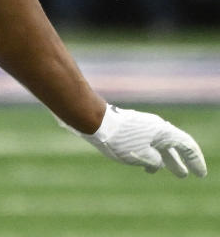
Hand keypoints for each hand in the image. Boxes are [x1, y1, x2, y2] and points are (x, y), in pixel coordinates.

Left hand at [70, 104, 206, 177]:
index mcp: (163, 131)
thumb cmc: (119, 139)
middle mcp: (156, 127)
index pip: (187, 146)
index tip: (200, 174)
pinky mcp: (131, 128)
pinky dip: (152, 156)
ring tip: (174, 172)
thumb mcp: (141, 156)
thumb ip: (155, 161)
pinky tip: (148, 166)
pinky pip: (148, 144)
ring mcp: (143, 126)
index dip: (196, 161)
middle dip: (182, 161)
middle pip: (175, 145)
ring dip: (168, 160)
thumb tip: (156, 162)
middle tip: (187, 174)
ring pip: (160, 145)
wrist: (94, 120)